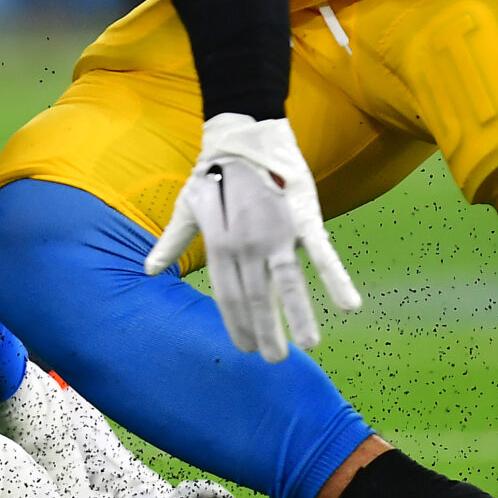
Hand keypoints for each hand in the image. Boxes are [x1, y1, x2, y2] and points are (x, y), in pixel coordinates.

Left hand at [146, 113, 359, 360]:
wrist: (243, 135)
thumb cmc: (212, 173)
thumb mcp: (187, 207)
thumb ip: (172, 242)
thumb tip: (147, 270)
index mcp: (218, 245)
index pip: (228, 295)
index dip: (236, 323)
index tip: (245, 348)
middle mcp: (244, 244)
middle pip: (256, 297)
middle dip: (266, 331)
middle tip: (274, 361)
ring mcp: (274, 232)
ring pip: (286, 283)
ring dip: (299, 316)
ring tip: (308, 347)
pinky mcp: (301, 218)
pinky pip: (321, 253)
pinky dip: (336, 278)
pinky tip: (350, 306)